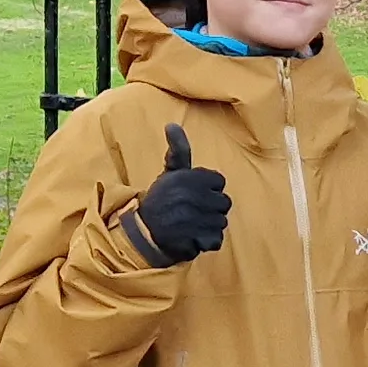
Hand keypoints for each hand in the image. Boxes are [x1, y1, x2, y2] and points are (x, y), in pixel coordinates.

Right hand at [120, 124, 229, 266]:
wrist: (143, 232)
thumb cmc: (160, 200)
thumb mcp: (169, 173)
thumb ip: (178, 150)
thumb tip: (172, 124)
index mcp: (191, 178)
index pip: (219, 182)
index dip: (208, 189)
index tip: (192, 194)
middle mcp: (196, 197)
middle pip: (224, 203)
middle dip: (211, 208)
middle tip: (191, 211)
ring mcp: (198, 220)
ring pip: (221, 222)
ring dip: (208, 226)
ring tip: (190, 224)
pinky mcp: (198, 240)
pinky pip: (216, 240)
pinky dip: (206, 241)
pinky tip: (192, 237)